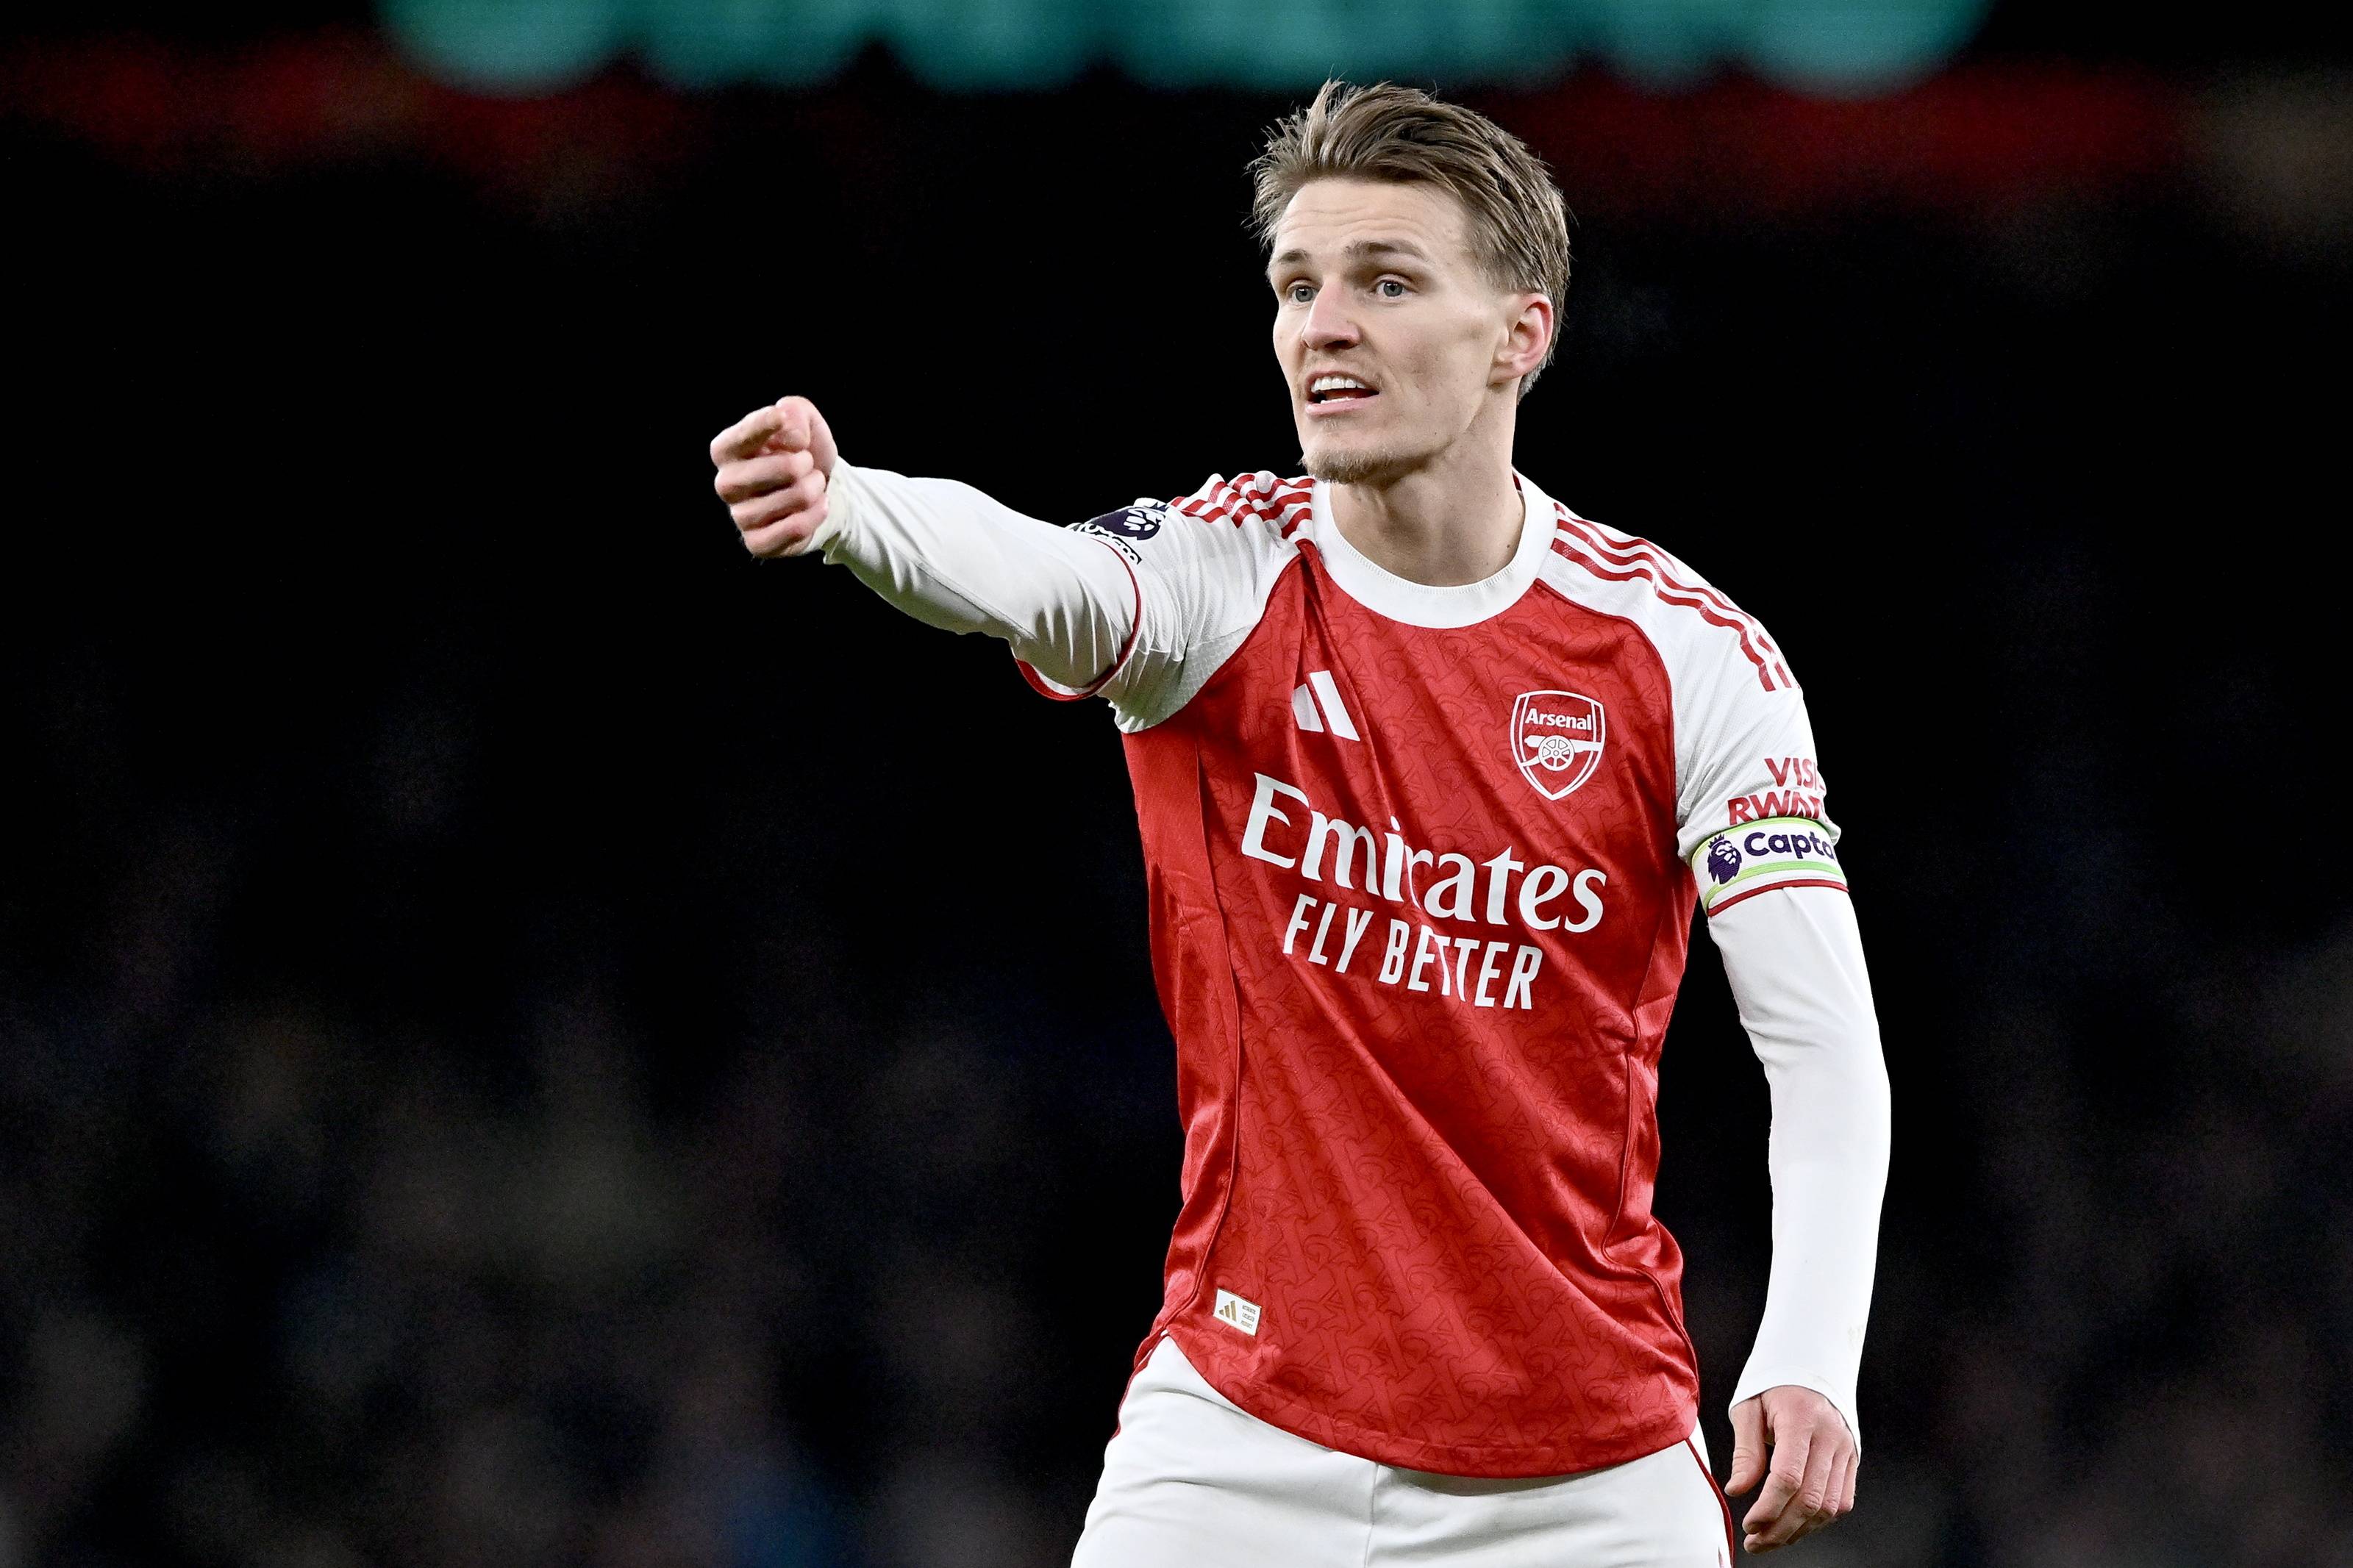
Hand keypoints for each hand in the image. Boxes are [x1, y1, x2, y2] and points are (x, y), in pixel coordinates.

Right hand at [710, 396, 838, 556]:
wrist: (820, 489)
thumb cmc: (801, 450)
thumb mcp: (801, 419)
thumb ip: (794, 411)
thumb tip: (793, 439)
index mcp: (727, 451)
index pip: (740, 438)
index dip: (761, 427)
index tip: (780, 418)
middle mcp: (726, 483)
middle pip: (775, 470)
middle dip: (803, 464)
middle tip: (807, 463)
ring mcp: (740, 516)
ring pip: (791, 499)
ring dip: (813, 489)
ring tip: (814, 484)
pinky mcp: (757, 542)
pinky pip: (793, 529)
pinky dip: (815, 515)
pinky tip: (818, 505)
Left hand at [1726, 1385, 1855, 1552]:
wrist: (1811, 1365)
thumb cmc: (1774, 1385)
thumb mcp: (1749, 1407)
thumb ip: (1746, 1451)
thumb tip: (1738, 1490)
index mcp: (1801, 1418)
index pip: (1789, 1477)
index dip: (1768, 1508)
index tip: (1749, 1523)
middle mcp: (1829, 1436)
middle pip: (1811, 1499)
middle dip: (1781, 1528)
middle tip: (1756, 1541)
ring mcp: (1845, 1449)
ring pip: (1829, 1506)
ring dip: (1800, 1530)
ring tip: (1771, 1539)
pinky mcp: (1852, 1459)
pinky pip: (1842, 1501)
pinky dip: (1819, 1520)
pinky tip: (1796, 1525)